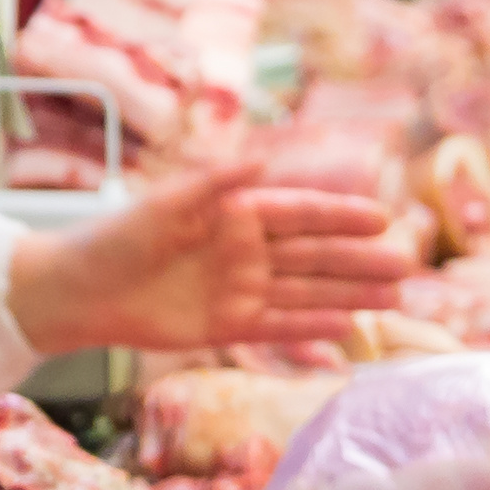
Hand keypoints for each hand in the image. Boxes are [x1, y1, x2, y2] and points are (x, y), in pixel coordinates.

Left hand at [7, 159, 414, 357]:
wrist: (81, 290)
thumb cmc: (119, 237)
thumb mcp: (167, 202)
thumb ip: (217, 184)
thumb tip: (262, 160)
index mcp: (236, 212)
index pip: (301, 213)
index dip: (342, 217)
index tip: (382, 219)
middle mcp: (247, 251)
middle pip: (315, 255)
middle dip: (360, 259)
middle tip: (407, 265)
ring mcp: (241, 289)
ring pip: (308, 291)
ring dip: (351, 294)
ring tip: (394, 297)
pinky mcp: (229, 325)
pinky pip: (280, 327)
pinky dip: (313, 328)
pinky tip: (350, 328)